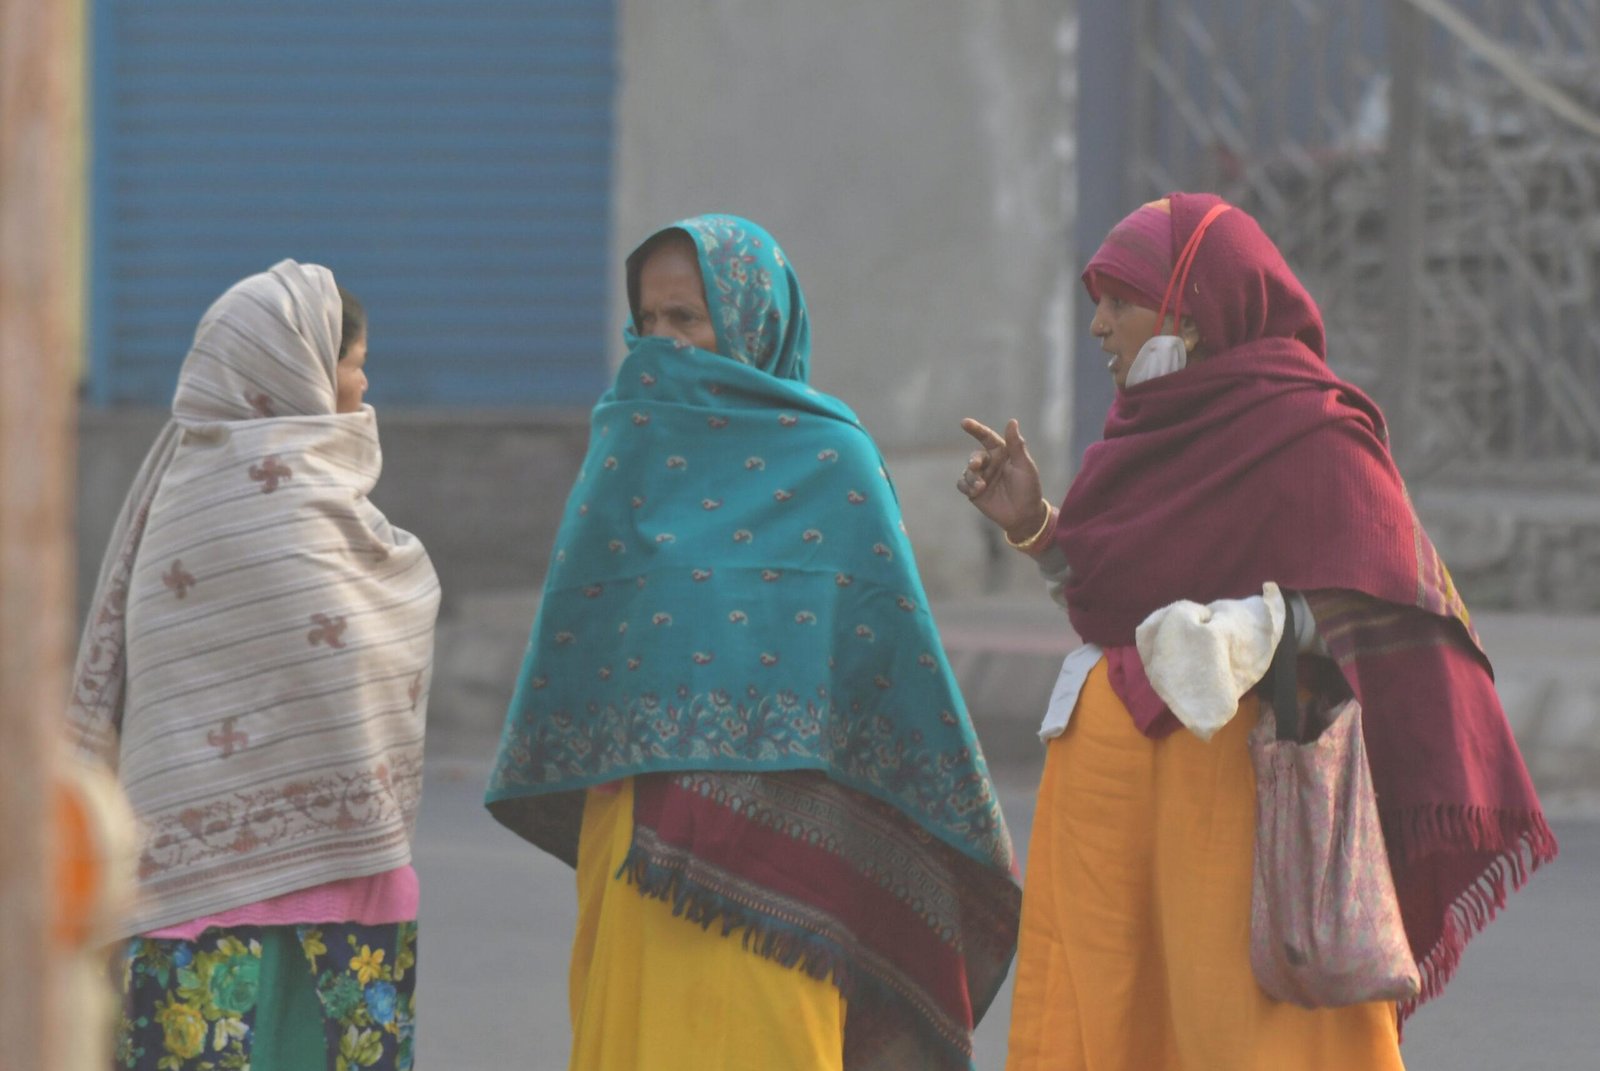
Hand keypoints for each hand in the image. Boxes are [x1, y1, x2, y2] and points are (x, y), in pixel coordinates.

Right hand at [956, 418, 1048, 539]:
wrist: (1025, 515)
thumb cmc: (1028, 488)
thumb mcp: (1025, 466)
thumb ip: (1016, 445)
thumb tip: (1012, 421)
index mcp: (1002, 453)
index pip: (987, 437)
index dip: (976, 429)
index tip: (964, 423)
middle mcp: (990, 463)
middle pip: (975, 456)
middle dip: (973, 460)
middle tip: (976, 466)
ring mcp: (981, 477)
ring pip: (967, 471)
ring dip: (971, 477)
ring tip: (980, 487)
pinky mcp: (974, 492)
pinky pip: (962, 484)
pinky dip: (966, 486)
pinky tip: (975, 491)